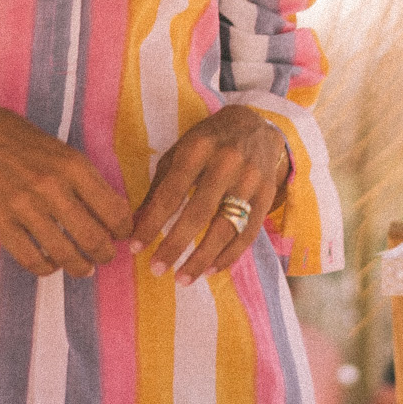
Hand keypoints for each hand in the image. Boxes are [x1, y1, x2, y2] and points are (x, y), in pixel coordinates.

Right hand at [0, 95, 133, 279]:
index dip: (124, 229)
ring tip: (83, 268)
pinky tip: (51, 264)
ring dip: (80, 267)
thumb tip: (112, 213)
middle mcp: (51, 187)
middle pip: (94, 238)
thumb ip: (85, 179)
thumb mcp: (60, 150)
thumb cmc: (18, 141)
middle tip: (105, 257)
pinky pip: (32, 259)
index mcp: (72, 165)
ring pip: (65, 254)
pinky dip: (47, 268)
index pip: (114, 210)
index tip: (122, 235)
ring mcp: (23, 206)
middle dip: (106, 254)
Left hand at [130, 106, 288, 283]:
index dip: (152, 221)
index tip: (135, 246)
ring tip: (182, 278)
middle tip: (156, 269)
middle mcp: (227, 162)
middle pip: (199, 212)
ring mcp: (251, 180)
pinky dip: (228, 255)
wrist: (258, 125)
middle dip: (175, 244)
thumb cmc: (209, 141)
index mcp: (198, 148)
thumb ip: (160, 186)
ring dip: (202, 258)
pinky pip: (248, 233)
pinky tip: (209, 270)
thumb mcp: (180, 152)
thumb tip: (136, 223)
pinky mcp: (267, 195)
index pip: (171, 191)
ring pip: (226, 228)